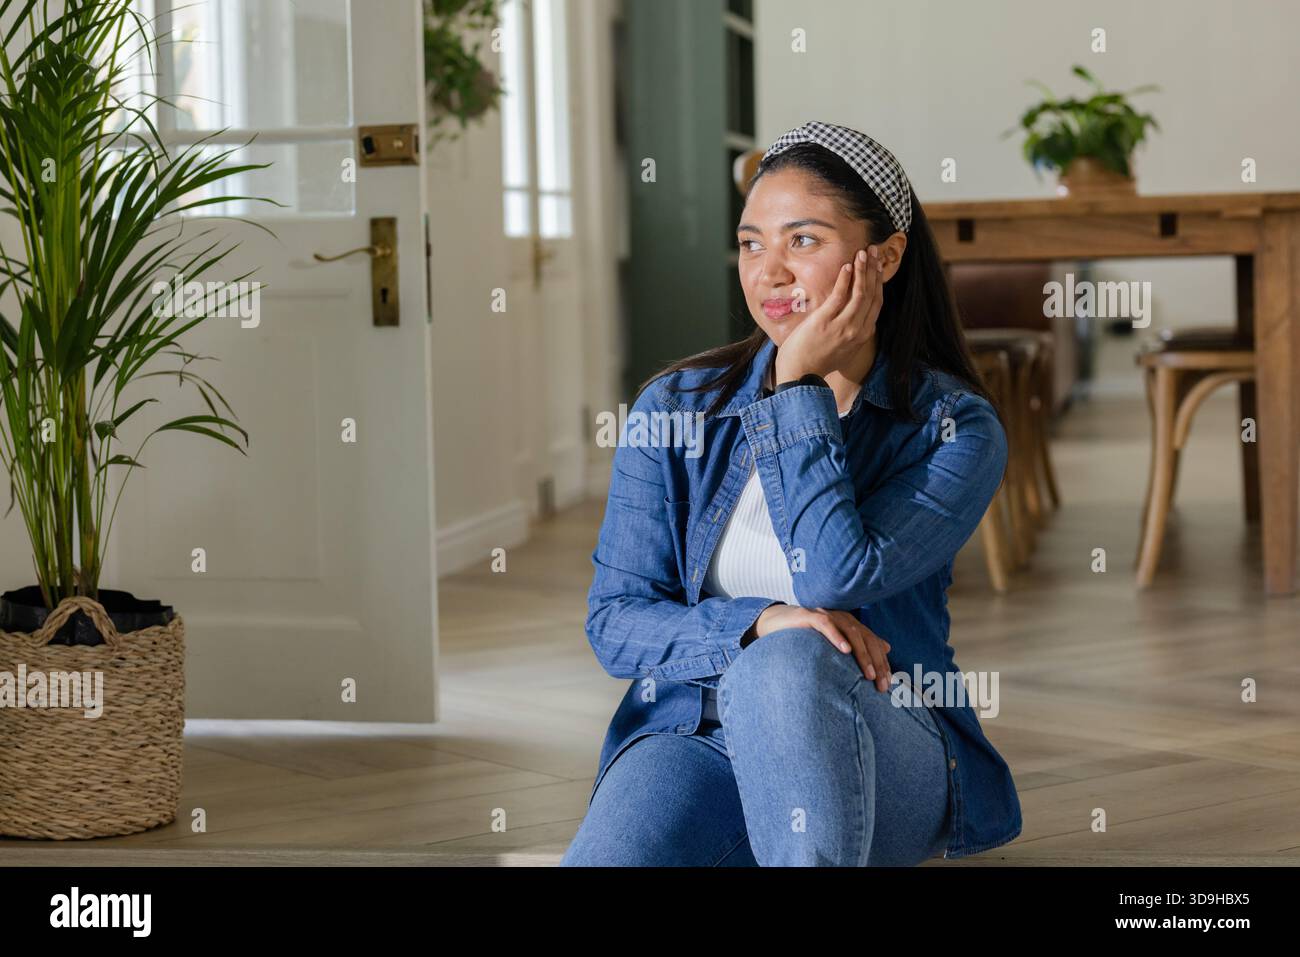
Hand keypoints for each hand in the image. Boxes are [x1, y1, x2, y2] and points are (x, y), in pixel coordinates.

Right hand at [750, 604, 892, 692]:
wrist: (777, 622)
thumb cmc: (807, 636)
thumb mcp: (835, 643)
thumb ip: (860, 645)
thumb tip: (887, 647)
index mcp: (851, 625)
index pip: (873, 643)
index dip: (882, 663)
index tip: (888, 683)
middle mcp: (842, 618)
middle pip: (866, 639)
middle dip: (876, 662)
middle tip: (881, 684)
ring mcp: (827, 615)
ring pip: (852, 632)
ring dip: (862, 654)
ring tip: (868, 674)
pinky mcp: (810, 616)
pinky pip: (826, 625)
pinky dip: (837, 636)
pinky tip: (845, 650)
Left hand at [773, 245, 884, 383]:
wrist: (800, 375)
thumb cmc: (818, 360)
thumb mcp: (844, 348)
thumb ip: (853, 331)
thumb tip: (855, 315)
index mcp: (863, 335)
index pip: (876, 303)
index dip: (879, 282)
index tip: (878, 266)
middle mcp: (857, 330)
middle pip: (871, 295)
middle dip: (874, 270)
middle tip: (873, 251)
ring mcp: (842, 326)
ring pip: (860, 293)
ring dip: (863, 270)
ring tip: (863, 253)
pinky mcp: (825, 322)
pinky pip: (839, 297)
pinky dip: (845, 280)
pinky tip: (848, 266)